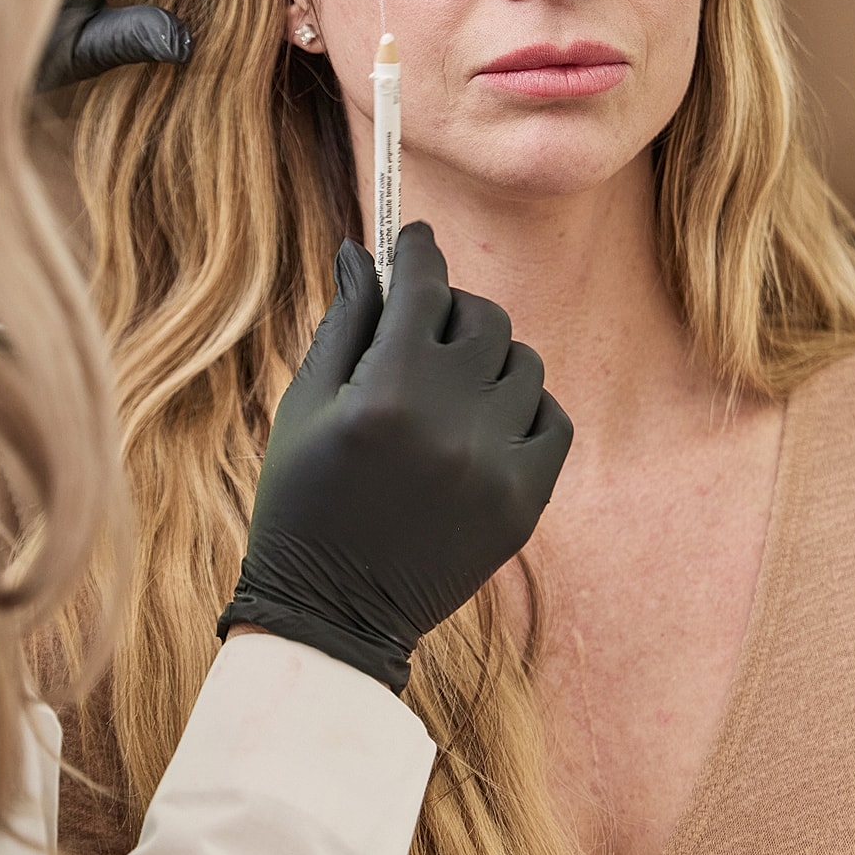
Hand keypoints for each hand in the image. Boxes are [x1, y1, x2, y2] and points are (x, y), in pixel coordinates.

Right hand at [218, 223, 572, 693]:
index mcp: (386, 393)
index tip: (415, 240)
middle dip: (450, 311)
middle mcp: (449, 423)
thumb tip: (364, 251)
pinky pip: (553, 420)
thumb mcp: (305, 404)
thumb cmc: (301, 497)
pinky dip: (526, 409)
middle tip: (424, 330)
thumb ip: (345, 322)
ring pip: (523, 363)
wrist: (331, 614)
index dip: (419, 251)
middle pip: (482, 317)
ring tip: (452, 387)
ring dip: (489, 360)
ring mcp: (494, 465)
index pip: (424, 285)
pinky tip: (488, 421)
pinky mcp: (524, 503)